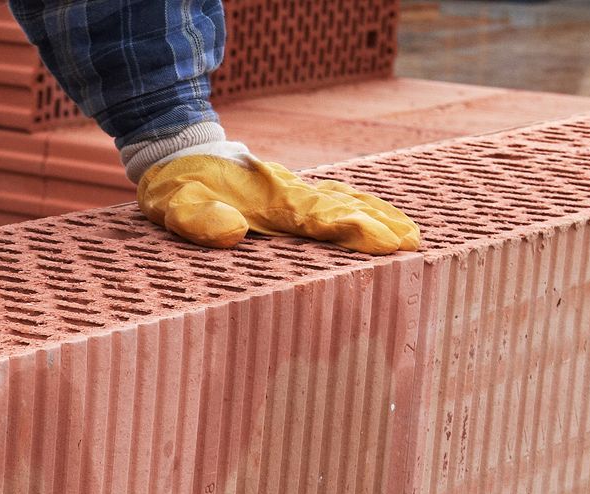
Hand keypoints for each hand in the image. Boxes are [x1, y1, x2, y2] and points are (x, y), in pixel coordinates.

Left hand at [136, 140, 419, 255]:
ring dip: (377, 216)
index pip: (317, 216)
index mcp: (267, 199)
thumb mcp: (176, 204)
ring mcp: (291, 191)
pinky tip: (378, 218)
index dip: (352, 229)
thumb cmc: (176, 186)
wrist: (177, 152)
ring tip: (411, 236)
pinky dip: (360, 206)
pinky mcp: (289, 194)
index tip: (383, 242)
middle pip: (342, 207)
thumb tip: (234, 232)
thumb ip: (199, 219)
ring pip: (343, 200)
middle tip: (413, 246)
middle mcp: (287, 193)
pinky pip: (333, 198)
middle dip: (378, 225)